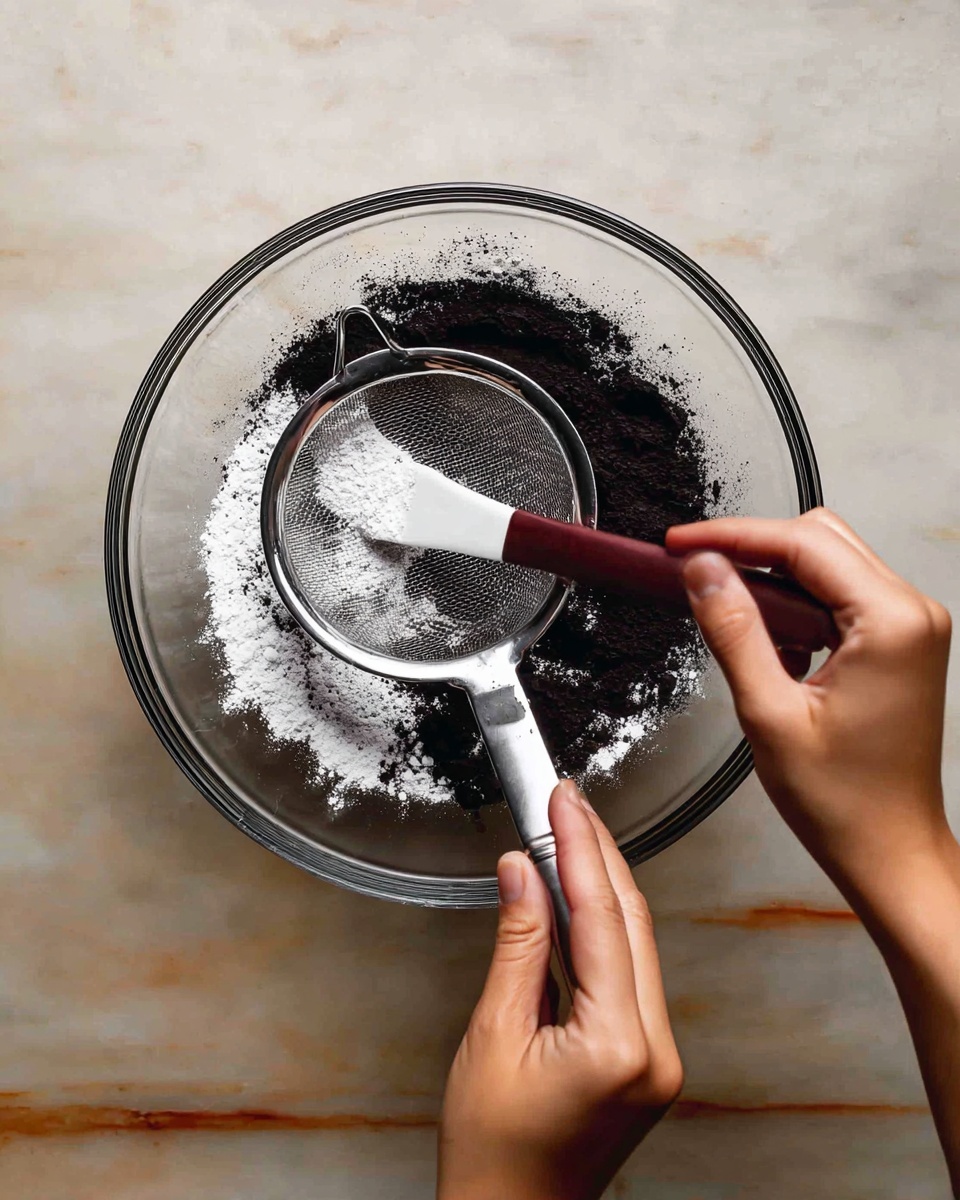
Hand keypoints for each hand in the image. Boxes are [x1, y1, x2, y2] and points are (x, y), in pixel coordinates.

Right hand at [438, 780, 681, 1199]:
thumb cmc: (494, 1151)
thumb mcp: (493, 1036)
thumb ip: (517, 946)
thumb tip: (523, 873)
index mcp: (618, 1045)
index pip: (601, 918)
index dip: (580, 849)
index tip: (562, 801)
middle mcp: (655, 1049)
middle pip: (631, 922)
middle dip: (598, 854)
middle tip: (566, 802)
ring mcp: (659, 1056)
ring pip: (636, 942)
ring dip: (602, 885)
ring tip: (568, 833)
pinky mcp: (649, 1058)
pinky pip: (631, 972)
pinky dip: (604, 927)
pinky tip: (578, 895)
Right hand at [669, 508, 959, 1188]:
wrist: (897, 864)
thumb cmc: (844, 811)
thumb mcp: (771, 713)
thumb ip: (731, 626)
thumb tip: (699, 569)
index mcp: (891, 622)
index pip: (800, 542)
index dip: (726, 534)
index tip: (668, 541)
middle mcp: (911, 617)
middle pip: (818, 541)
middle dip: (744, 544)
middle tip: (674, 565)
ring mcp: (907, 635)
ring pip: (825, 569)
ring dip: (761, 576)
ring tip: (696, 598)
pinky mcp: (894, 656)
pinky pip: (831, 605)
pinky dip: (782, 605)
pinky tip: (741, 631)